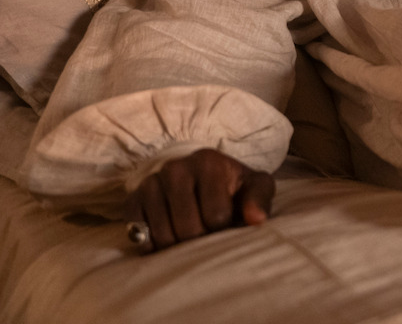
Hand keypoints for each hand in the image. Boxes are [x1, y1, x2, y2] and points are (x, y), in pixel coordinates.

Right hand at [123, 148, 274, 253]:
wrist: (201, 177)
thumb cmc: (233, 187)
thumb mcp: (255, 186)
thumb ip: (260, 199)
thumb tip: (256, 220)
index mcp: (208, 163)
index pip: (216, 215)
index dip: (224, 228)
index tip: (226, 222)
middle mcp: (175, 169)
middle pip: (188, 228)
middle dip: (200, 240)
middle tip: (206, 233)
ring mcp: (151, 183)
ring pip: (163, 235)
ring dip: (178, 246)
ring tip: (189, 236)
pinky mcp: (133, 199)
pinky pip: (139, 234)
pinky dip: (153, 245)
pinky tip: (167, 238)